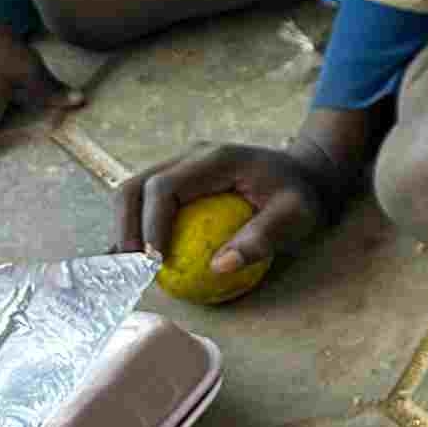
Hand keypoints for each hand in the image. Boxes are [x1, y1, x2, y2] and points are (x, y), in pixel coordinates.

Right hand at [113, 139, 338, 273]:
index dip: (151, 225)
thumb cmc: (301, 196)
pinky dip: (135, 230)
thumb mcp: (296, 216)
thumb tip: (219, 267)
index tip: (154, 263)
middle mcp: (190, 156)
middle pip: (135, 186)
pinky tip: (133, 263)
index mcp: (216, 159)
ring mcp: (180, 166)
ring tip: (125, 269)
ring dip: (123, 229)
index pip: (165, 187)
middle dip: (124, 227)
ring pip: (132, 193)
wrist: (304, 175)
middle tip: (130, 269)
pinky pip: (146, 203)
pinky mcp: (178, 182)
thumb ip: (263, 238)